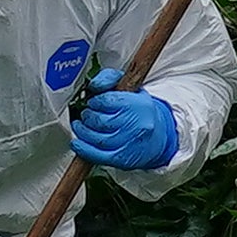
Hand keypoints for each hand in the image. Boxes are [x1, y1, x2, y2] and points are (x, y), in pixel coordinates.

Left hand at [65, 85, 180, 172]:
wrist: (158, 136)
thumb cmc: (140, 111)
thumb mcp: (130, 87)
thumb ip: (109, 78)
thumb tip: (94, 85)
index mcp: (138, 105)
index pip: (105, 101)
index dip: (94, 102)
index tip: (93, 103)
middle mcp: (136, 125)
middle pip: (99, 121)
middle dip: (87, 117)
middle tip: (86, 114)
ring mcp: (129, 144)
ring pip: (96, 139)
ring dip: (82, 132)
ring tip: (80, 126)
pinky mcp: (122, 159)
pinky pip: (98, 155)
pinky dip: (83, 149)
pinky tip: (77, 142)